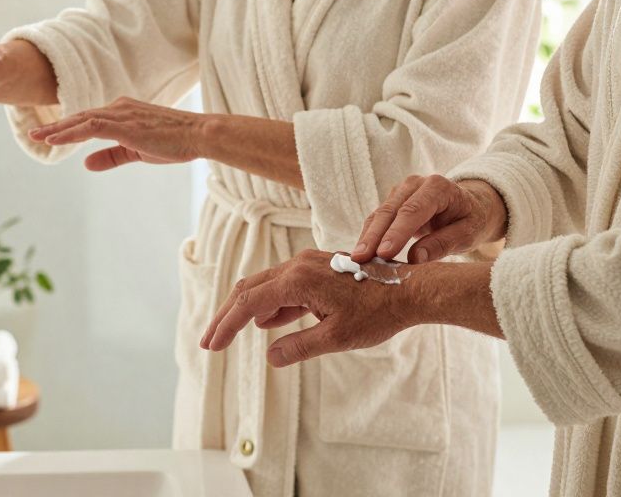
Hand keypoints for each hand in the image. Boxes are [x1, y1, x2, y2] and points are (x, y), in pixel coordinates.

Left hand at [28, 97, 208, 170]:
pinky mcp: (124, 125)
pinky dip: (70, 133)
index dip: (68, 127)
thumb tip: (86, 163)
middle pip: (80, 117)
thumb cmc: (174, 143)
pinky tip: (55, 140)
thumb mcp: (137, 152)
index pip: (89, 119)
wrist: (198, 134)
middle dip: (56, 126)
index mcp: (123, 112)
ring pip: (82, 120)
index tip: (49, 134)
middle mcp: (119, 108)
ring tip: (37, 137)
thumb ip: (110, 156)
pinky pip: (90, 128)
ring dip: (58, 129)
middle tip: (34, 133)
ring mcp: (121, 115)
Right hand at [199, 249, 414, 366]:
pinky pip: (285, 286)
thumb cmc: (378, 312)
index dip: (226, 325)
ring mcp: (308, 264)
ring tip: (230, 333)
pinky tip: (268, 324)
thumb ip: (298, 347)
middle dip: (228, 316)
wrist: (410, 289)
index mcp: (297, 279)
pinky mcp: (319, 269)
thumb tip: (270, 356)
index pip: (248, 303)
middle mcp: (298, 265)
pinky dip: (271, 305)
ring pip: (266, 286)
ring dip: (248, 311)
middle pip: (249, 289)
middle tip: (210, 340)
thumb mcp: (336, 338)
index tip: (211, 345)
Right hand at [351, 175, 506, 264]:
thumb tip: (414, 259)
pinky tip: (362, 252)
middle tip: (361, 259)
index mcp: (438, 187)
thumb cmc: (470, 220)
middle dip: (374, 236)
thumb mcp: (467, 234)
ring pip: (379, 214)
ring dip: (367, 237)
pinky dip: (369, 235)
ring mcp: (401, 191)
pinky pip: (377, 219)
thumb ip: (443, 244)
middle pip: (390, 210)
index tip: (384, 253)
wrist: (469, 205)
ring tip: (357, 259)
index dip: (396, 232)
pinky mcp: (393, 201)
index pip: (413, 210)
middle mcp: (416, 184)